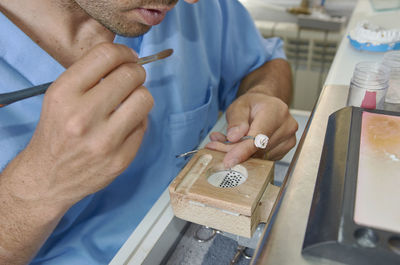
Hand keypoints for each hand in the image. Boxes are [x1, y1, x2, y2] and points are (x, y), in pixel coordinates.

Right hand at [3, 43, 152, 208]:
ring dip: (141, 95)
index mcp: (64, 94)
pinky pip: (144, 125)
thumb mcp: (59, 97)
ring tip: (130, 101)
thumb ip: (89, 75)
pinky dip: (138, 121)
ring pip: (144, 99)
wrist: (48, 177)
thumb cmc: (56, 133)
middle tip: (132, 79)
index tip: (129, 57)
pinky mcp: (121, 159)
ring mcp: (104, 141)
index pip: (106, 56)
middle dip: (136, 72)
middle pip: (131, 75)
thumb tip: (127, 60)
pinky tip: (124, 126)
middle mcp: (83, 116)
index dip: (124, 52)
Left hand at [205, 92, 297, 167]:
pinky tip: (240, 146)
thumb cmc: (253, 104)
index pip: (259, 137)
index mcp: (276, 111)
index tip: (229, 160)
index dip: (242, 151)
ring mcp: (289, 139)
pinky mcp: (285, 149)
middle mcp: (287, 125)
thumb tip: (234, 137)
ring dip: (240, 153)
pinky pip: (264, 158)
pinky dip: (249, 155)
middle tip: (215, 146)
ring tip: (226, 142)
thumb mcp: (239, 106)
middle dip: (234, 151)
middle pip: (258, 149)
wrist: (265, 105)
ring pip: (260, 156)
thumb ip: (236, 120)